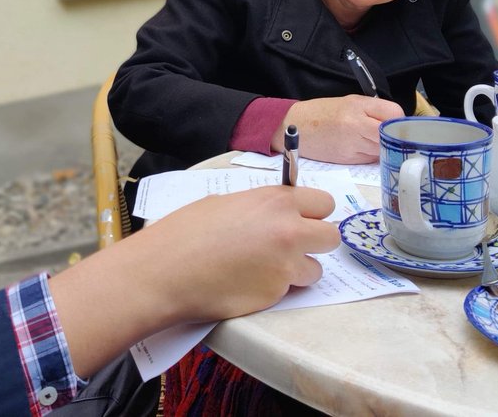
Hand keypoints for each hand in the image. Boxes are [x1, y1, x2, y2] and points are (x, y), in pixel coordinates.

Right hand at [48, 185, 338, 375]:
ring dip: (297, 270)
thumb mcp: (226, 203)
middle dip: (315, 242)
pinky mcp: (276, 295)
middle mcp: (289, 231)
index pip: (324, 203)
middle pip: (331, 237)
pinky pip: (288, 290)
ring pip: (315, 270)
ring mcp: (285, 266)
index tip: (302, 220)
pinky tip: (247, 283)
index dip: (312, 213)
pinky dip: (274, 288)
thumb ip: (261, 208)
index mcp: (276, 201)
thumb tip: (275, 216)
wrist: (166, 270)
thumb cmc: (187, 231)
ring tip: (265, 269)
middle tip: (292, 247)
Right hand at [276, 95, 402, 162]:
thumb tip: (396, 126)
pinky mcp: (347, 159)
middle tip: (389, 136)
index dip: (398, 121)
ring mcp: (352, 144)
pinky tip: (360, 148)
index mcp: (358, 106)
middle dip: (393, 137)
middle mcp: (356, 124)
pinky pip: (369, 159)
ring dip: (382, 148)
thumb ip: (373, 112)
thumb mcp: (349, 102)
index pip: (394, 114)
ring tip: (371, 141)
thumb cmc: (322, 112)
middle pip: (390, 135)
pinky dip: (370, 156)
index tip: (395, 124)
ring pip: (382, 150)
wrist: (293, 126)